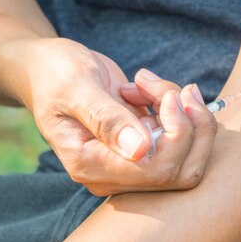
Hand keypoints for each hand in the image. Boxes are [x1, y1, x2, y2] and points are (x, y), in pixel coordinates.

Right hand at [9, 37, 216, 195]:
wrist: (46, 68)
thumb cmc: (54, 73)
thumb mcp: (76, 87)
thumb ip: (106, 119)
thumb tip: (140, 151)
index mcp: (90, 165)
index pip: (156, 170)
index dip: (177, 135)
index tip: (169, 97)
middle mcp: (112, 173)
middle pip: (182, 171)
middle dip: (194, 128)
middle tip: (180, 90)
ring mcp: (130, 162)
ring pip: (188, 155)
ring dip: (188, 115)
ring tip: (152, 83)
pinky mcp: (143, 146)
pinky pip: (180, 136)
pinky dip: (176, 108)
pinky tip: (146, 87)